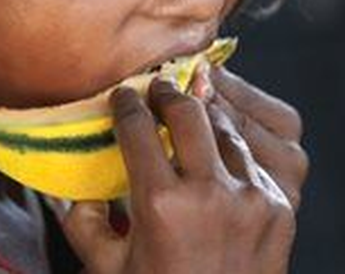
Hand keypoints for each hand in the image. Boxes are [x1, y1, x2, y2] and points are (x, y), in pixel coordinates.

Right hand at [61, 78, 295, 273]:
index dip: (127, 104)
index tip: (123, 96)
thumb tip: (64, 184)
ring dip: (207, 118)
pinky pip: (256, 163)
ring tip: (192, 113)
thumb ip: (82, 220)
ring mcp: (251, 198)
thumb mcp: (108, 266)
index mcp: (160, 204)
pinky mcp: (280, 207)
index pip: (138, 129)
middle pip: (189, 114)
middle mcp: (209, 194)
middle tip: (160, 88)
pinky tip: (221, 155)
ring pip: (227, 131)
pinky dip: (235, 155)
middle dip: (169, 94)